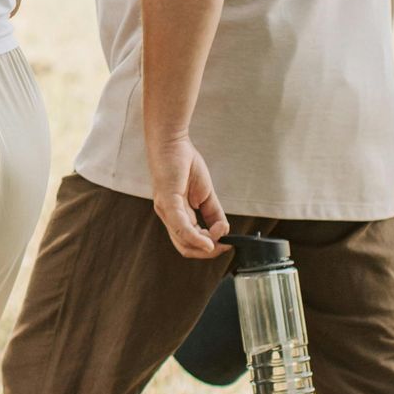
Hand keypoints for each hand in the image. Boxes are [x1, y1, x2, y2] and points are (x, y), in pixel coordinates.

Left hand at [148, 135, 228, 258]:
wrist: (171, 141)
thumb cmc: (184, 164)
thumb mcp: (205, 194)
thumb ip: (214, 214)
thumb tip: (224, 232)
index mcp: (176, 216)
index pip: (189, 243)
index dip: (209, 248)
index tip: (226, 243)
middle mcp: (168, 216)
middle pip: (185, 247)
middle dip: (208, 252)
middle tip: (225, 245)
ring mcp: (166, 210)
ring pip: (183, 241)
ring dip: (205, 246)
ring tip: (221, 239)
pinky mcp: (167, 201)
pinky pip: (180, 226)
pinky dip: (195, 237)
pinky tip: (209, 242)